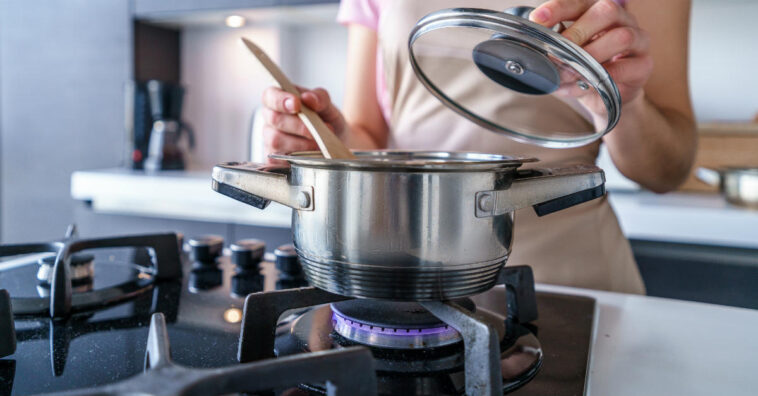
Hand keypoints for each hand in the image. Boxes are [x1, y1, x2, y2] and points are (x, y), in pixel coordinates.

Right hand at [261, 86, 346, 160]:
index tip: (296, 105)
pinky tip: (311, 156)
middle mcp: (270, 119)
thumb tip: (308, 98)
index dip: (280, 100)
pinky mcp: (273, 159)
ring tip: (319, 144)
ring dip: (300, 144)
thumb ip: (320, 98)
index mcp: (279, 100)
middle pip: (275, 119)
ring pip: (276, 141)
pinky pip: (279, 160)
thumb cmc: (325, 120)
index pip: (271, 96)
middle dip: (298, 125)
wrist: (334, 143)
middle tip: (315, 130)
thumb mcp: (328, 106)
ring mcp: (270, 140)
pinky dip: (298, 158)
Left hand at [530, 0, 651, 106]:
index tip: (537, 19)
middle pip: (606, 11)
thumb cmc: (583, 69)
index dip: (558, 8)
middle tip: (555, 52)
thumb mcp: (564, 55)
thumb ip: (552, 48)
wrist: (604, 96)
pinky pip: (625, 68)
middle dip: (577, 31)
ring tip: (567, 73)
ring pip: (621, 37)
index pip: (579, 1)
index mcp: (597, 11)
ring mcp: (637, 41)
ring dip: (590, 56)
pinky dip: (600, 78)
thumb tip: (529, 50)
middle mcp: (621, 20)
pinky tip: (582, 86)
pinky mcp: (644, 66)